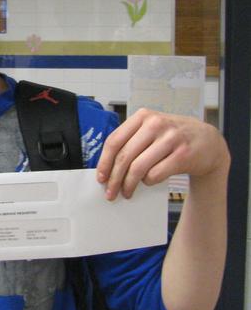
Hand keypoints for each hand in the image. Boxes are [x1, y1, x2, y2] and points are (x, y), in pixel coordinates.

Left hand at [96, 108, 229, 200]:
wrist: (208, 141)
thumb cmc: (174, 137)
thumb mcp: (152, 129)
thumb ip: (131, 141)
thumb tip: (108, 167)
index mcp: (143, 116)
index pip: (114, 141)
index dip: (104, 162)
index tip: (101, 177)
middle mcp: (155, 124)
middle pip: (124, 156)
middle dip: (114, 178)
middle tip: (111, 192)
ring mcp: (170, 139)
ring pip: (138, 167)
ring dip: (129, 184)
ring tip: (127, 192)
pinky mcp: (182, 155)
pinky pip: (155, 174)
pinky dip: (148, 181)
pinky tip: (148, 181)